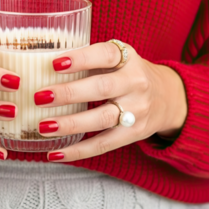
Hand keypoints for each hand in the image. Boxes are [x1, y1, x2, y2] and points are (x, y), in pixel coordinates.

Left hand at [35, 42, 187, 161]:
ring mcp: (137, 111)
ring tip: (44, 126)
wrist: (168, 98)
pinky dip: (78, 150)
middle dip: (69, 93)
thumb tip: (42, 65)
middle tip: (41, 97)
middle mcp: (136, 84)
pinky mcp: (134, 133)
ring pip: (102, 119)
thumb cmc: (129, 74)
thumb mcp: (119, 58)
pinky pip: (104, 144)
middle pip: (102, 88)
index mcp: (129, 59)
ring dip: (70, 124)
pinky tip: (56, 153)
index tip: (55, 63)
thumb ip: (91, 59)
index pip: (106, 55)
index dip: (81, 58)